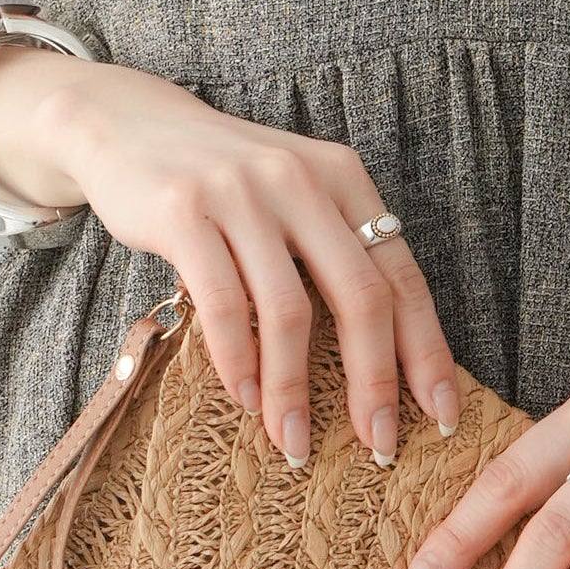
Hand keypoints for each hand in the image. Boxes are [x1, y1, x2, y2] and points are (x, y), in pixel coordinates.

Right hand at [0, 43, 459, 469]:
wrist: (127, 124)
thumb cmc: (221, 180)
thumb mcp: (292, 195)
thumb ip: (335, 250)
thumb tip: (386, 356)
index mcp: (343, 177)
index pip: (402, 276)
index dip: (427, 351)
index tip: (442, 413)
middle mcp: (301, 179)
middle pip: (360, 297)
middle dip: (374, 382)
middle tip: (378, 444)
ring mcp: (242, 192)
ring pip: (289, 311)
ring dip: (293, 389)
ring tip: (291, 439)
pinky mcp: (184, 211)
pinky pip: (223, 304)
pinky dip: (237, 362)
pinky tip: (244, 398)